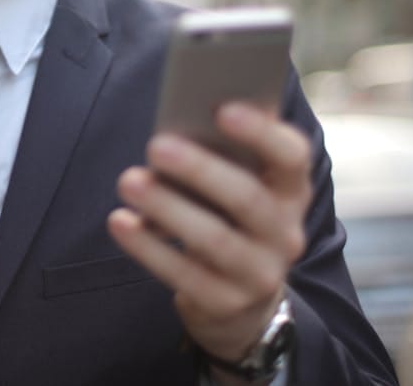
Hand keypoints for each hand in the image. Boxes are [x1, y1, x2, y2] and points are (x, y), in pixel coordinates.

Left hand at [107, 102, 311, 364]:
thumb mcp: (236, 184)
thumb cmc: (227, 216)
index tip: (222, 109)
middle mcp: (285, 233)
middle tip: (156, 145)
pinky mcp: (225, 303)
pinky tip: (120, 221)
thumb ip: (220, 153)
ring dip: (167, 207)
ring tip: (129, 180)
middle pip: (247, 198)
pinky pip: (183, 275)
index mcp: (290, 190)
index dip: (261, 132)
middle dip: (200, 170)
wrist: (242, 299)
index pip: (292, 156)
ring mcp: (259, 274)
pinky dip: (147, 246)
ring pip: (214, 240)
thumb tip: (175, 123)